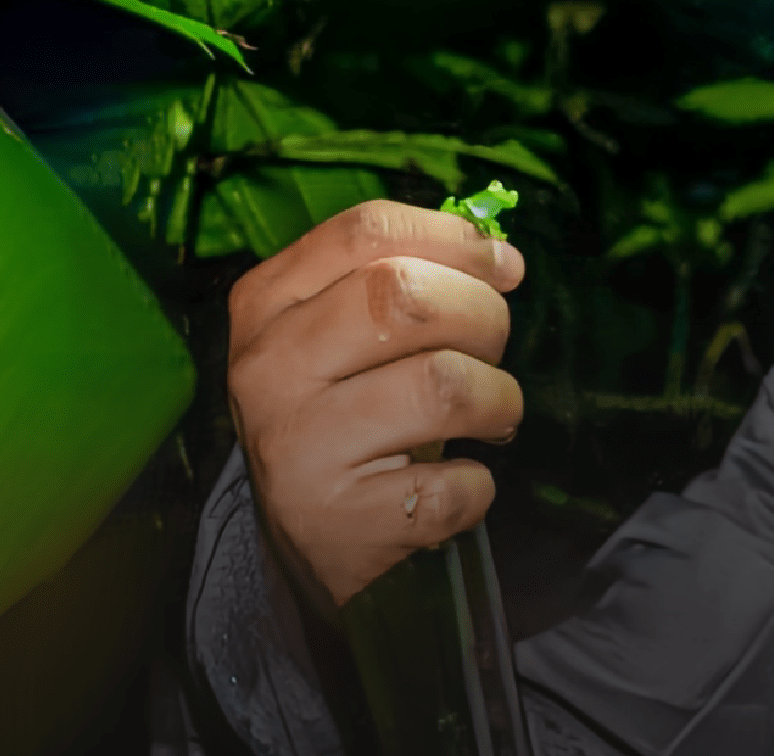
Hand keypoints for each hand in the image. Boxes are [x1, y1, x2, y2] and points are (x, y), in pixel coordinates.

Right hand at [226, 199, 525, 606]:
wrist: (300, 542)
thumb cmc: (343, 414)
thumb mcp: (341, 335)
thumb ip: (405, 277)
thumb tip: (502, 259)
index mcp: (268, 303)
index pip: (365, 232)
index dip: (454, 239)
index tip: (505, 266)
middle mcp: (270, 367)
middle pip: (407, 298)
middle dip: (484, 318)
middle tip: (491, 351)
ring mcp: (296, 445)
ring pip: (444, 386)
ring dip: (498, 400)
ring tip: (491, 416)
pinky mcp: (334, 520)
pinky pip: (451, 485)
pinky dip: (478, 485)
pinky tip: (456, 485)